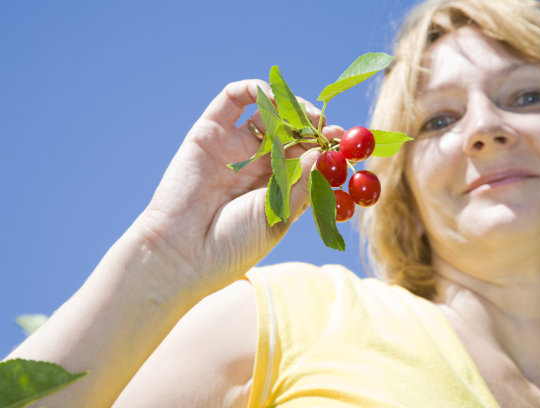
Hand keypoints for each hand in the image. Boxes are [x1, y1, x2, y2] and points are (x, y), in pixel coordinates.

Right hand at [135, 79, 341, 295]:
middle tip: (329, 127)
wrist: (183, 254)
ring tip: (304, 117)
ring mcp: (234, 146)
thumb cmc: (235, 244)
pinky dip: (254, 90)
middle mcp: (257, 163)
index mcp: (278, 186)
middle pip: (292, 130)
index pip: (308, 154)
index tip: (344, 142)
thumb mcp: (280, 214)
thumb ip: (303, 181)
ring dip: (290, 106)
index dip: (326, 145)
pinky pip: (232, 100)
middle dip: (313, 125)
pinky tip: (272, 98)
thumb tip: (328, 153)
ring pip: (267, 111)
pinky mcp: (210, 132)